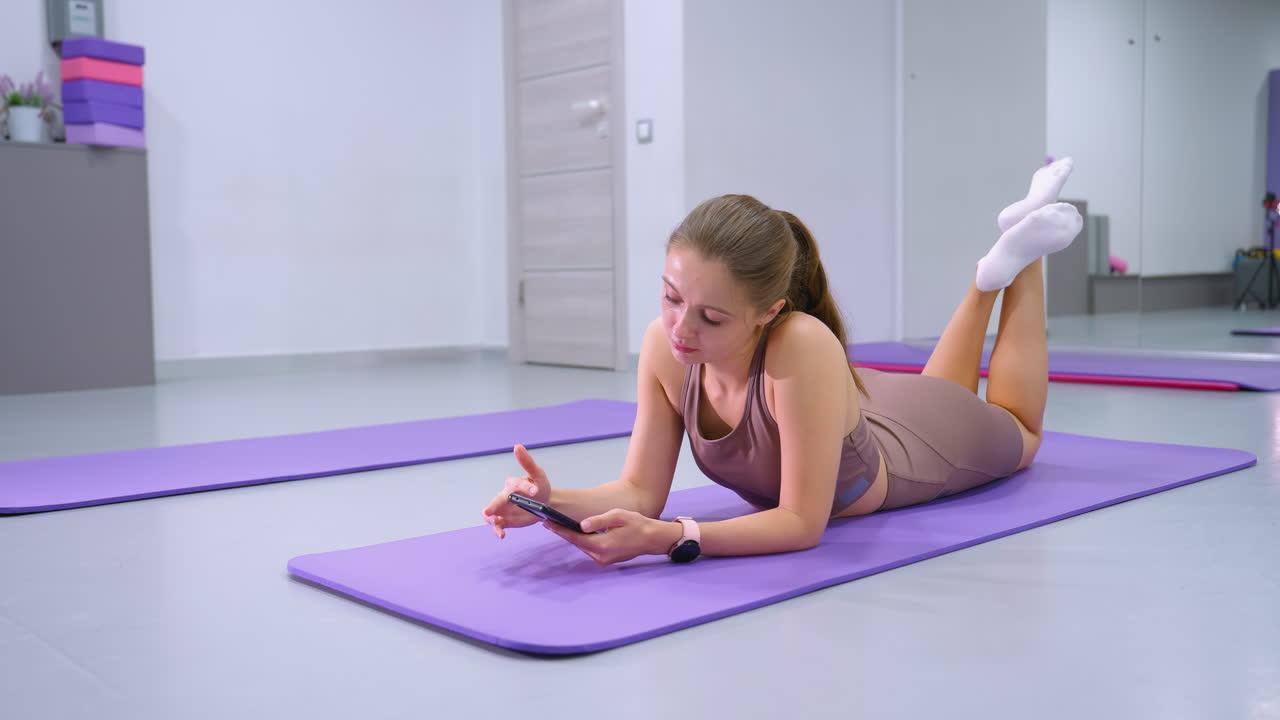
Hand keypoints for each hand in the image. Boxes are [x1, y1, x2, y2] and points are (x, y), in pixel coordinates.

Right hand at [481, 444, 552, 538]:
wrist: (545, 505)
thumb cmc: (541, 486)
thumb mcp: (538, 474)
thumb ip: (527, 462)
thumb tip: (516, 445)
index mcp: (513, 484)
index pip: (516, 484)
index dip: (525, 487)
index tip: (536, 491)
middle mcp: (505, 496)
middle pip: (496, 500)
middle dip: (492, 506)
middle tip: (489, 512)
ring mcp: (504, 509)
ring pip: (491, 514)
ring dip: (492, 520)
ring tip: (496, 524)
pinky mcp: (506, 520)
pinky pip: (497, 526)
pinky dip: (497, 530)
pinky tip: (502, 535)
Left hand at [541, 509, 682, 565]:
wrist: (652, 538)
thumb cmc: (636, 524)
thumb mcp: (618, 516)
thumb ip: (598, 520)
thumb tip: (581, 525)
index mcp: (602, 545)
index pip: (575, 537)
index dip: (560, 530)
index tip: (547, 523)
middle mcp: (600, 556)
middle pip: (577, 543)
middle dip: (563, 532)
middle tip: (549, 521)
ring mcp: (603, 560)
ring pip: (583, 546)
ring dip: (573, 537)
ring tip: (559, 524)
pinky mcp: (606, 560)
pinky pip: (590, 549)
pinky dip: (583, 541)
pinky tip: (577, 532)